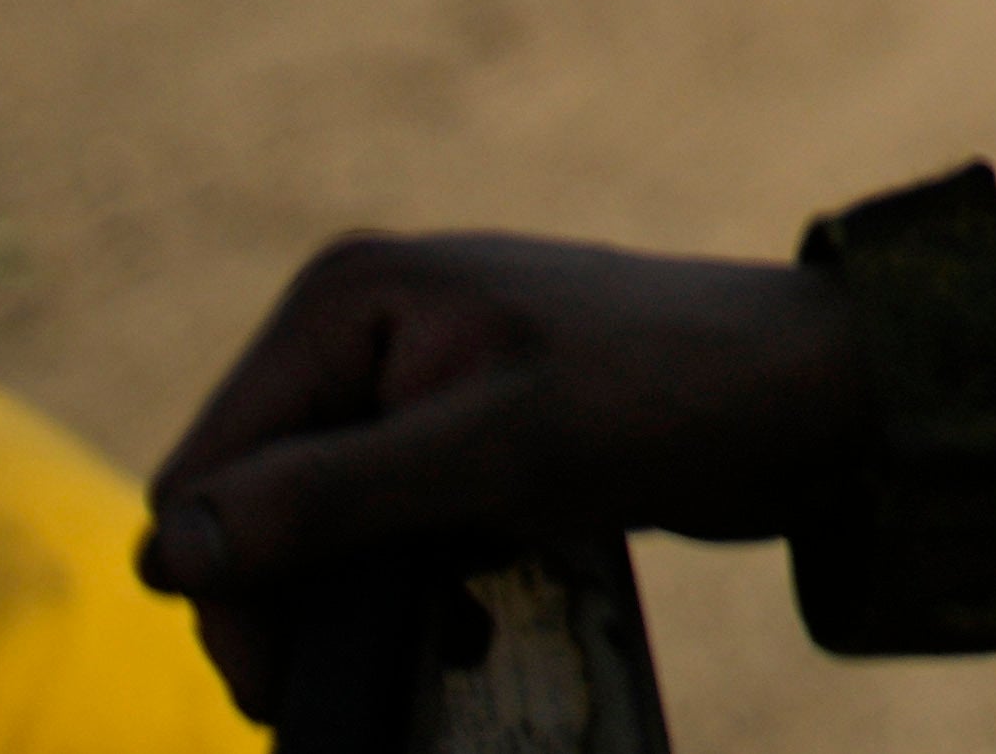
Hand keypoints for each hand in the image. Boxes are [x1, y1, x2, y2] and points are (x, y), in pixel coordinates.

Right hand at [145, 232, 877, 731]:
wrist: (827, 390)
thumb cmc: (672, 398)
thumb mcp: (495, 455)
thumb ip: (332, 498)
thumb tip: (168, 554)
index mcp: (345, 299)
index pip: (208, 474)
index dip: (225, 591)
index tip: (284, 689)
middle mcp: (363, 322)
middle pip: (252, 504)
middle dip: (291, 604)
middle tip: (344, 695)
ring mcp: (414, 373)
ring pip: (316, 526)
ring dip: (354, 603)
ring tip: (433, 649)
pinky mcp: (466, 424)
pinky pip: (387, 525)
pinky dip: (409, 583)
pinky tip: (465, 622)